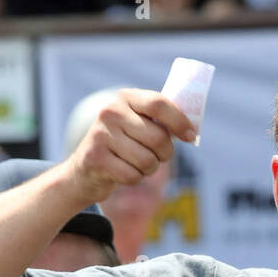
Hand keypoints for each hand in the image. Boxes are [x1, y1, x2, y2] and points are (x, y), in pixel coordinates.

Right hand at [65, 88, 194, 205]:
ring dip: (149, 168)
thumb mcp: (138, 124)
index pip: (158, 104)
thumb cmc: (123, 145)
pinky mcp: (95, 158)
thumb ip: (161, 120)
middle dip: (165, 154)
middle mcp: (110, 112)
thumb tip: (192, 129)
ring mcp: (100, 134)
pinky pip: (133, 176)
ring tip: (136, 163)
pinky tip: (122, 172)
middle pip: (158, 138)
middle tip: (159, 156)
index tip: (191, 136)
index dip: (179, 121)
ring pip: (147, 161)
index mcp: (125, 97)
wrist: (85, 169)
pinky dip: (134, 179)